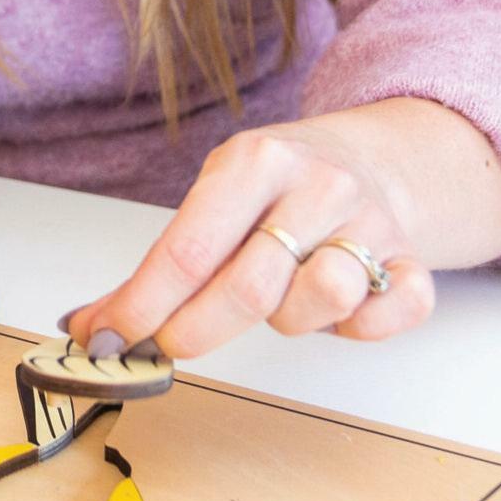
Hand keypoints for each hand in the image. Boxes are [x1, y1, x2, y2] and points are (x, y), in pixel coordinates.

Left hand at [61, 113, 439, 360]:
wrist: (371, 158)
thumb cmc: (278, 188)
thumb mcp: (216, 197)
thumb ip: (162, 263)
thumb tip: (90, 325)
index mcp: (257, 160)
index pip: (188, 249)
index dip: (142, 307)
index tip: (109, 338)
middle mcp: (318, 184)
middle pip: (250, 287)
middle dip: (193, 331)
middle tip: (169, 342)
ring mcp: (371, 221)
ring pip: (323, 297)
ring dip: (289, 320)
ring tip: (277, 302)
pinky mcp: (409, 259)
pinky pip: (396, 309)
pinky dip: (365, 326)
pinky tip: (340, 315)